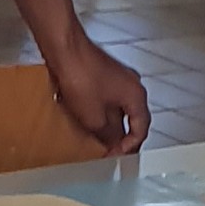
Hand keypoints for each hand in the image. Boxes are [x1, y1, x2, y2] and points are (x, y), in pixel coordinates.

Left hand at [48, 38, 150, 154]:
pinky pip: (105, 100)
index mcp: (136, 96)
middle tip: (107, 152)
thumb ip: (107, 135)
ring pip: (116, 110)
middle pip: (131, 119)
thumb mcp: (94, 117)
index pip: (141, 129)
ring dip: (107, 126)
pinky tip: (85, 121)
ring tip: (95, 140)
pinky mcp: (101, 75)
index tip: (116, 156)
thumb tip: (112, 144)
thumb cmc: (81, 75)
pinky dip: (98, 114)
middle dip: (119, 138)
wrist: (63, 49)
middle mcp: (130, 86)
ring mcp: (116, 79)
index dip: (129, 147)